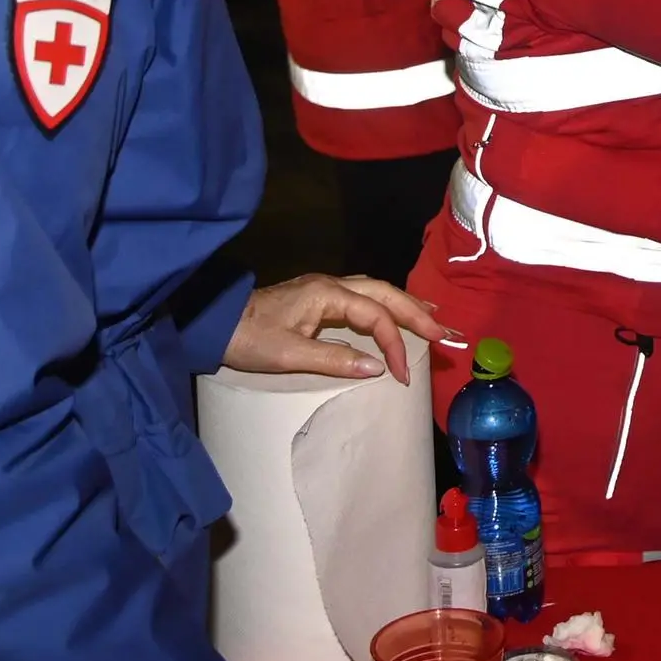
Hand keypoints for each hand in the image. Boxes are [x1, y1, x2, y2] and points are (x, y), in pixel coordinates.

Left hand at [223, 275, 457, 382]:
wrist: (214, 323)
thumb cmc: (249, 339)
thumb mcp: (289, 355)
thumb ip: (334, 359)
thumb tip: (378, 367)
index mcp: (328, 294)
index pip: (376, 316)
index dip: (395, 344)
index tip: (403, 375)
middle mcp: (332, 285)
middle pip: (386, 293)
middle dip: (418, 313)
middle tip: (446, 333)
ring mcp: (325, 289)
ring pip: (377, 290)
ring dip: (406, 303)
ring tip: (431, 316)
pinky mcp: (318, 298)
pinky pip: (364, 296)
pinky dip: (386, 304)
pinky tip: (393, 312)